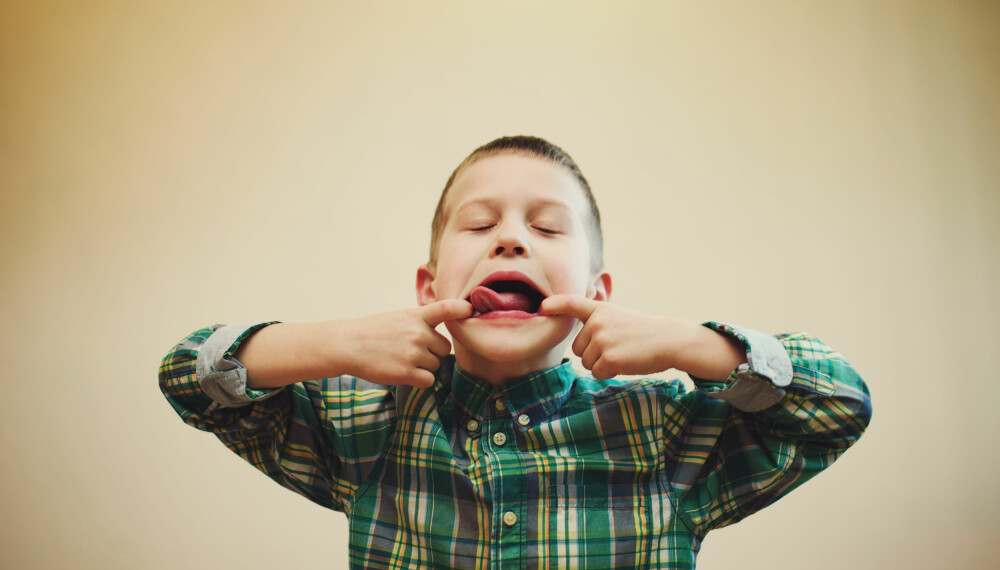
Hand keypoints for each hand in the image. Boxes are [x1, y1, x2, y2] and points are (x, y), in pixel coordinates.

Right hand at [334, 299, 472, 387]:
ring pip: (436, 364)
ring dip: (423, 366)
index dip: (461, 309)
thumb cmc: (375, 331)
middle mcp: (418, 333)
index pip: (445, 309)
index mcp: (417, 316)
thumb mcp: (400, 317)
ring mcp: (413, 353)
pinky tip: (404, 372)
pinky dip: (420, 379)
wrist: (348, 345)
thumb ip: (424, 320)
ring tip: (401, 358)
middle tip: (410, 349)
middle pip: (444, 348)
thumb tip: (450, 323)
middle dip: (432, 351)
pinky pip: (429, 379)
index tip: (470, 309)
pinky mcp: (406, 372)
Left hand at [539, 295, 742, 379]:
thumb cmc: (644, 333)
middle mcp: (597, 322)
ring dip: (603, 364)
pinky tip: (626, 362)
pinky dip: (610, 373)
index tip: (542, 308)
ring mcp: (602, 339)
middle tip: (618, 346)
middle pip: (578, 348)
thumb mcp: (619, 318)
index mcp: (600, 310)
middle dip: (594, 353)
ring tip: (624, 353)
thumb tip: (580, 338)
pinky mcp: (609, 358)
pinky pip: (598, 373)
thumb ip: (598, 322)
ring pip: (587, 362)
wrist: (670, 340)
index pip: (572, 303)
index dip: (555, 305)